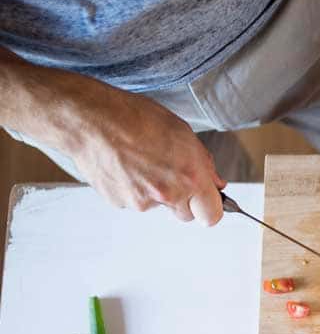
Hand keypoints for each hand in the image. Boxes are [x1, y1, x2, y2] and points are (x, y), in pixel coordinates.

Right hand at [64, 80, 225, 224]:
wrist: (89, 119)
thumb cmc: (134, 117)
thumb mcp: (181, 132)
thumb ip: (203, 163)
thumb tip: (215, 183)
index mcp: (191, 176)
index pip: (212, 215)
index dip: (209, 208)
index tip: (205, 201)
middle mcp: (169, 194)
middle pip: (186, 215)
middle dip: (183, 200)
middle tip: (169, 173)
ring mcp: (143, 202)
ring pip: (158, 206)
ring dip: (155, 192)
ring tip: (140, 162)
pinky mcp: (121, 203)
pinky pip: (135, 201)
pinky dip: (132, 188)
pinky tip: (125, 165)